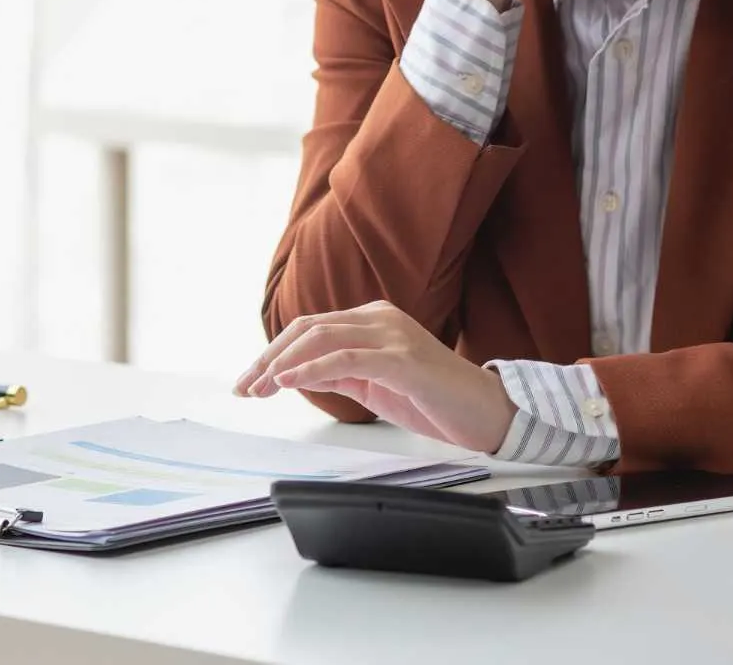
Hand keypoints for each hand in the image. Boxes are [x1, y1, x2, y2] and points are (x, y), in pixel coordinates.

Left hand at [232, 301, 517, 453]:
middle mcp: (381, 319)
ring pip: (321, 338)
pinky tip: (287, 383)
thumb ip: (339, 373)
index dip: (274, 353)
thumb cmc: (436, 400)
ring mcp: (392, 335)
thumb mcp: (375, 384)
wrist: (488, 414)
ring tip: (258, 387)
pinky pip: (345, 358)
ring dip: (281, 364)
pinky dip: (310, 369)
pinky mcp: (402, 359)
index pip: (311, 328)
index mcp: (374, 320)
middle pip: (308, 328)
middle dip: (269, 358)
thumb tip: (295, 375)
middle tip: (244, 386)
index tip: (250, 380)